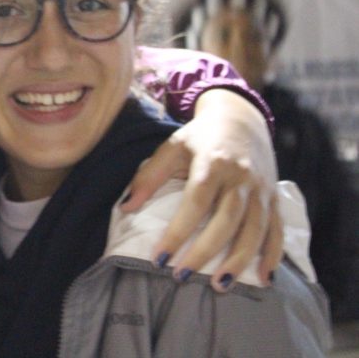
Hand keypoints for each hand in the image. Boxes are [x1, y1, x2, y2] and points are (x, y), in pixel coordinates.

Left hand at [121, 89, 282, 290]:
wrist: (241, 118)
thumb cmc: (200, 136)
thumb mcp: (171, 147)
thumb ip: (149, 176)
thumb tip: (126, 206)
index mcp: (213, 162)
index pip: (195, 202)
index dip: (178, 231)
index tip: (160, 257)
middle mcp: (241, 177)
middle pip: (227, 220)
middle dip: (206, 251)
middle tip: (183, 275)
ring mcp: (261, 189)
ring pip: (255, 229)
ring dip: (240, 261)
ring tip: (220, 285)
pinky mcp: (275, 198)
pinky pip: (277, 230)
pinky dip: (273, 255)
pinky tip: (264, 278)